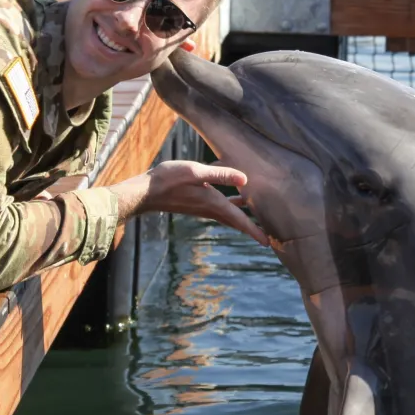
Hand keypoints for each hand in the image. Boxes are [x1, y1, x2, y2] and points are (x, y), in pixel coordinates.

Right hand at [109, 160, 268, 246]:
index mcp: (214, 203)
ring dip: (243, 219)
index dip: (255, 231)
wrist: (145, 191)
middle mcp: (210, 209)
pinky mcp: (197, 204)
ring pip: (229, 217)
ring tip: (258, 218)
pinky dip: (232, 209)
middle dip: (252, 229)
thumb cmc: (169, 179)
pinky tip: (237, 199)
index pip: (239, 220)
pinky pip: (221, 210)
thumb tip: (245, 179)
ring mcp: (203, 208)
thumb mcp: (196, 171)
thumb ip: (220, 174)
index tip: (268, 244)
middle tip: (268, 238)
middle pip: (236, 222)